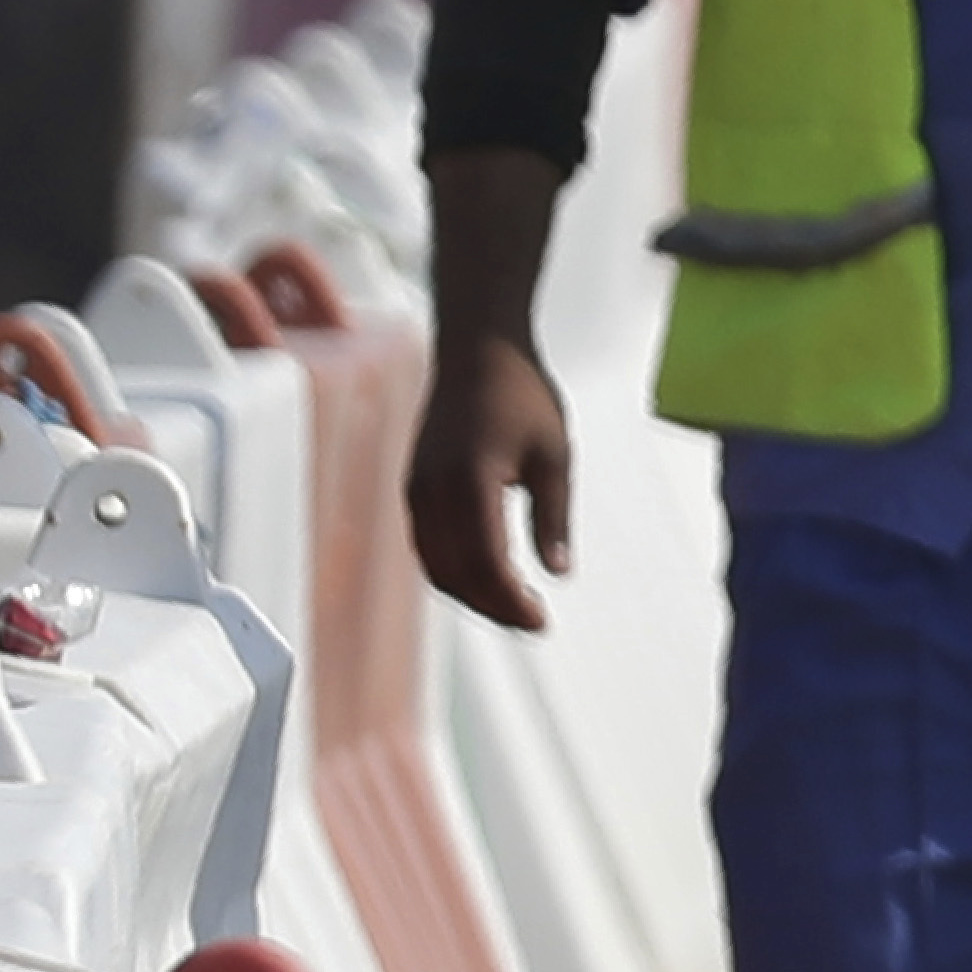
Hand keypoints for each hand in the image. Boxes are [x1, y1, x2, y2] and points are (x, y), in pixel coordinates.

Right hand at [410, 333, 573, 633]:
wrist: (476, 349)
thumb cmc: (522, 395)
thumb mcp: (554, 455)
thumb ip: (553, 516)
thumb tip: (557, 572)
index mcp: (471, 480)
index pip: (486, 561)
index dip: (511, 601)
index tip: (542, 620)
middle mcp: (434, 489)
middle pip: (455, 574)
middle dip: (493, 607)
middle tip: (533, 621)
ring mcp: (417, 488)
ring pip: (435, 566)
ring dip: (471, 595)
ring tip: (514, 606)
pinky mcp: (414, 486)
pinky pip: (426, 546)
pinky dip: (453, 572)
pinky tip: (487, 578)